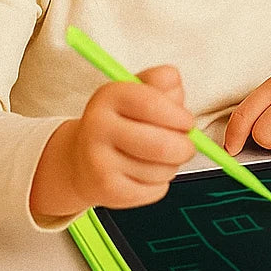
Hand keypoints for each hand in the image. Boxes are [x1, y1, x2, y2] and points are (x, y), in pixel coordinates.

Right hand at [30, 65, 194, 218]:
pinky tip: (148, 174)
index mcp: (109, 96)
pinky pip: (154, 191)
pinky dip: (160, 184)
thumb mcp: (139, 90)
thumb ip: (162, 81)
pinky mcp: (105, 191)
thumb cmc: (124, 120)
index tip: (188, 122)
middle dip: (185, 148)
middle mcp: (97, 127)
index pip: (151, 103)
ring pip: (160, 170)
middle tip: (187, 146)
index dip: (178, 115)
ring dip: (172, 166)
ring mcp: (98, 161)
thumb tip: (174, 80)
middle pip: (160, 145)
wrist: (82, 159)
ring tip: (161, 158)